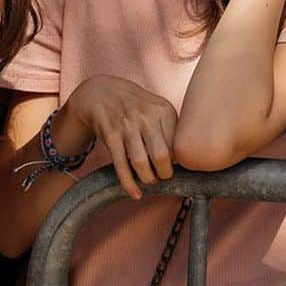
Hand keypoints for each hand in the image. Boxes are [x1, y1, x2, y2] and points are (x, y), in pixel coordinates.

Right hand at [63, 75, 176, 199]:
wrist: (101, 92)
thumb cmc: (136, 106)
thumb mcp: (157, 108)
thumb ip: (171, 129)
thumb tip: (184, 160)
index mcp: (163, 110)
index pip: (177, 145)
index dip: (178, 161)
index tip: (174, 166)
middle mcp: (145, 117)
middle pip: (161, 156)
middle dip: (165, 174)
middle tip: (163, 176)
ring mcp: (126, 126)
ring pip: (141, 163)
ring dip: (148, 179)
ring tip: (150, 181)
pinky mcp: (111, 136)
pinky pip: (121, 166)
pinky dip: (129, 184)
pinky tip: (135, 193)